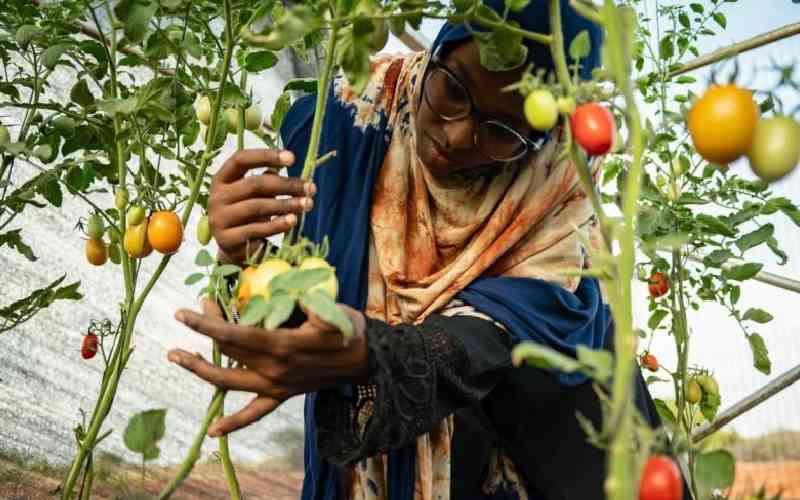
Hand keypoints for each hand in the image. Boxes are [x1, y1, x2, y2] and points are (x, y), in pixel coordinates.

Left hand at [168, 298, 367, 436]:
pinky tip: (214, 433)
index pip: (233, 334)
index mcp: (280, 346)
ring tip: (176, 356)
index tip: (185, 312)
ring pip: (229, 382)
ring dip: (199, 370)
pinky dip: (234, 424)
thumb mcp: (332, 311)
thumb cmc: (349, 331)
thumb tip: (290, 291)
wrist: (366, 361)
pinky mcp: (282, 395)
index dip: (206, 324)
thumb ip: (308, 302)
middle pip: (227, 350)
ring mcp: (276, 385)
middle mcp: (272, 369)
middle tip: (190, 314)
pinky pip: (255, 413)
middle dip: (204, 331)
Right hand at [208, 149, 315, 264]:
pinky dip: (277, 224)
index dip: (266, 156)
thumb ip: (267, 180)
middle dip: (286, 185)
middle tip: (311, 188)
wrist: (235, 248)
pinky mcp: (227, 240)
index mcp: (222, 179)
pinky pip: (256, 229)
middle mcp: (216, 197)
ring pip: (257, 207)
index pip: (241, 159)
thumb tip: (284, 165)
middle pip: (254, 184)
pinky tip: (294, 220)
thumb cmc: (249, 214)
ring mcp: (219, 219)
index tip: (292, 158)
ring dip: (287, 204)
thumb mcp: (256, 195)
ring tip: (308, 204)